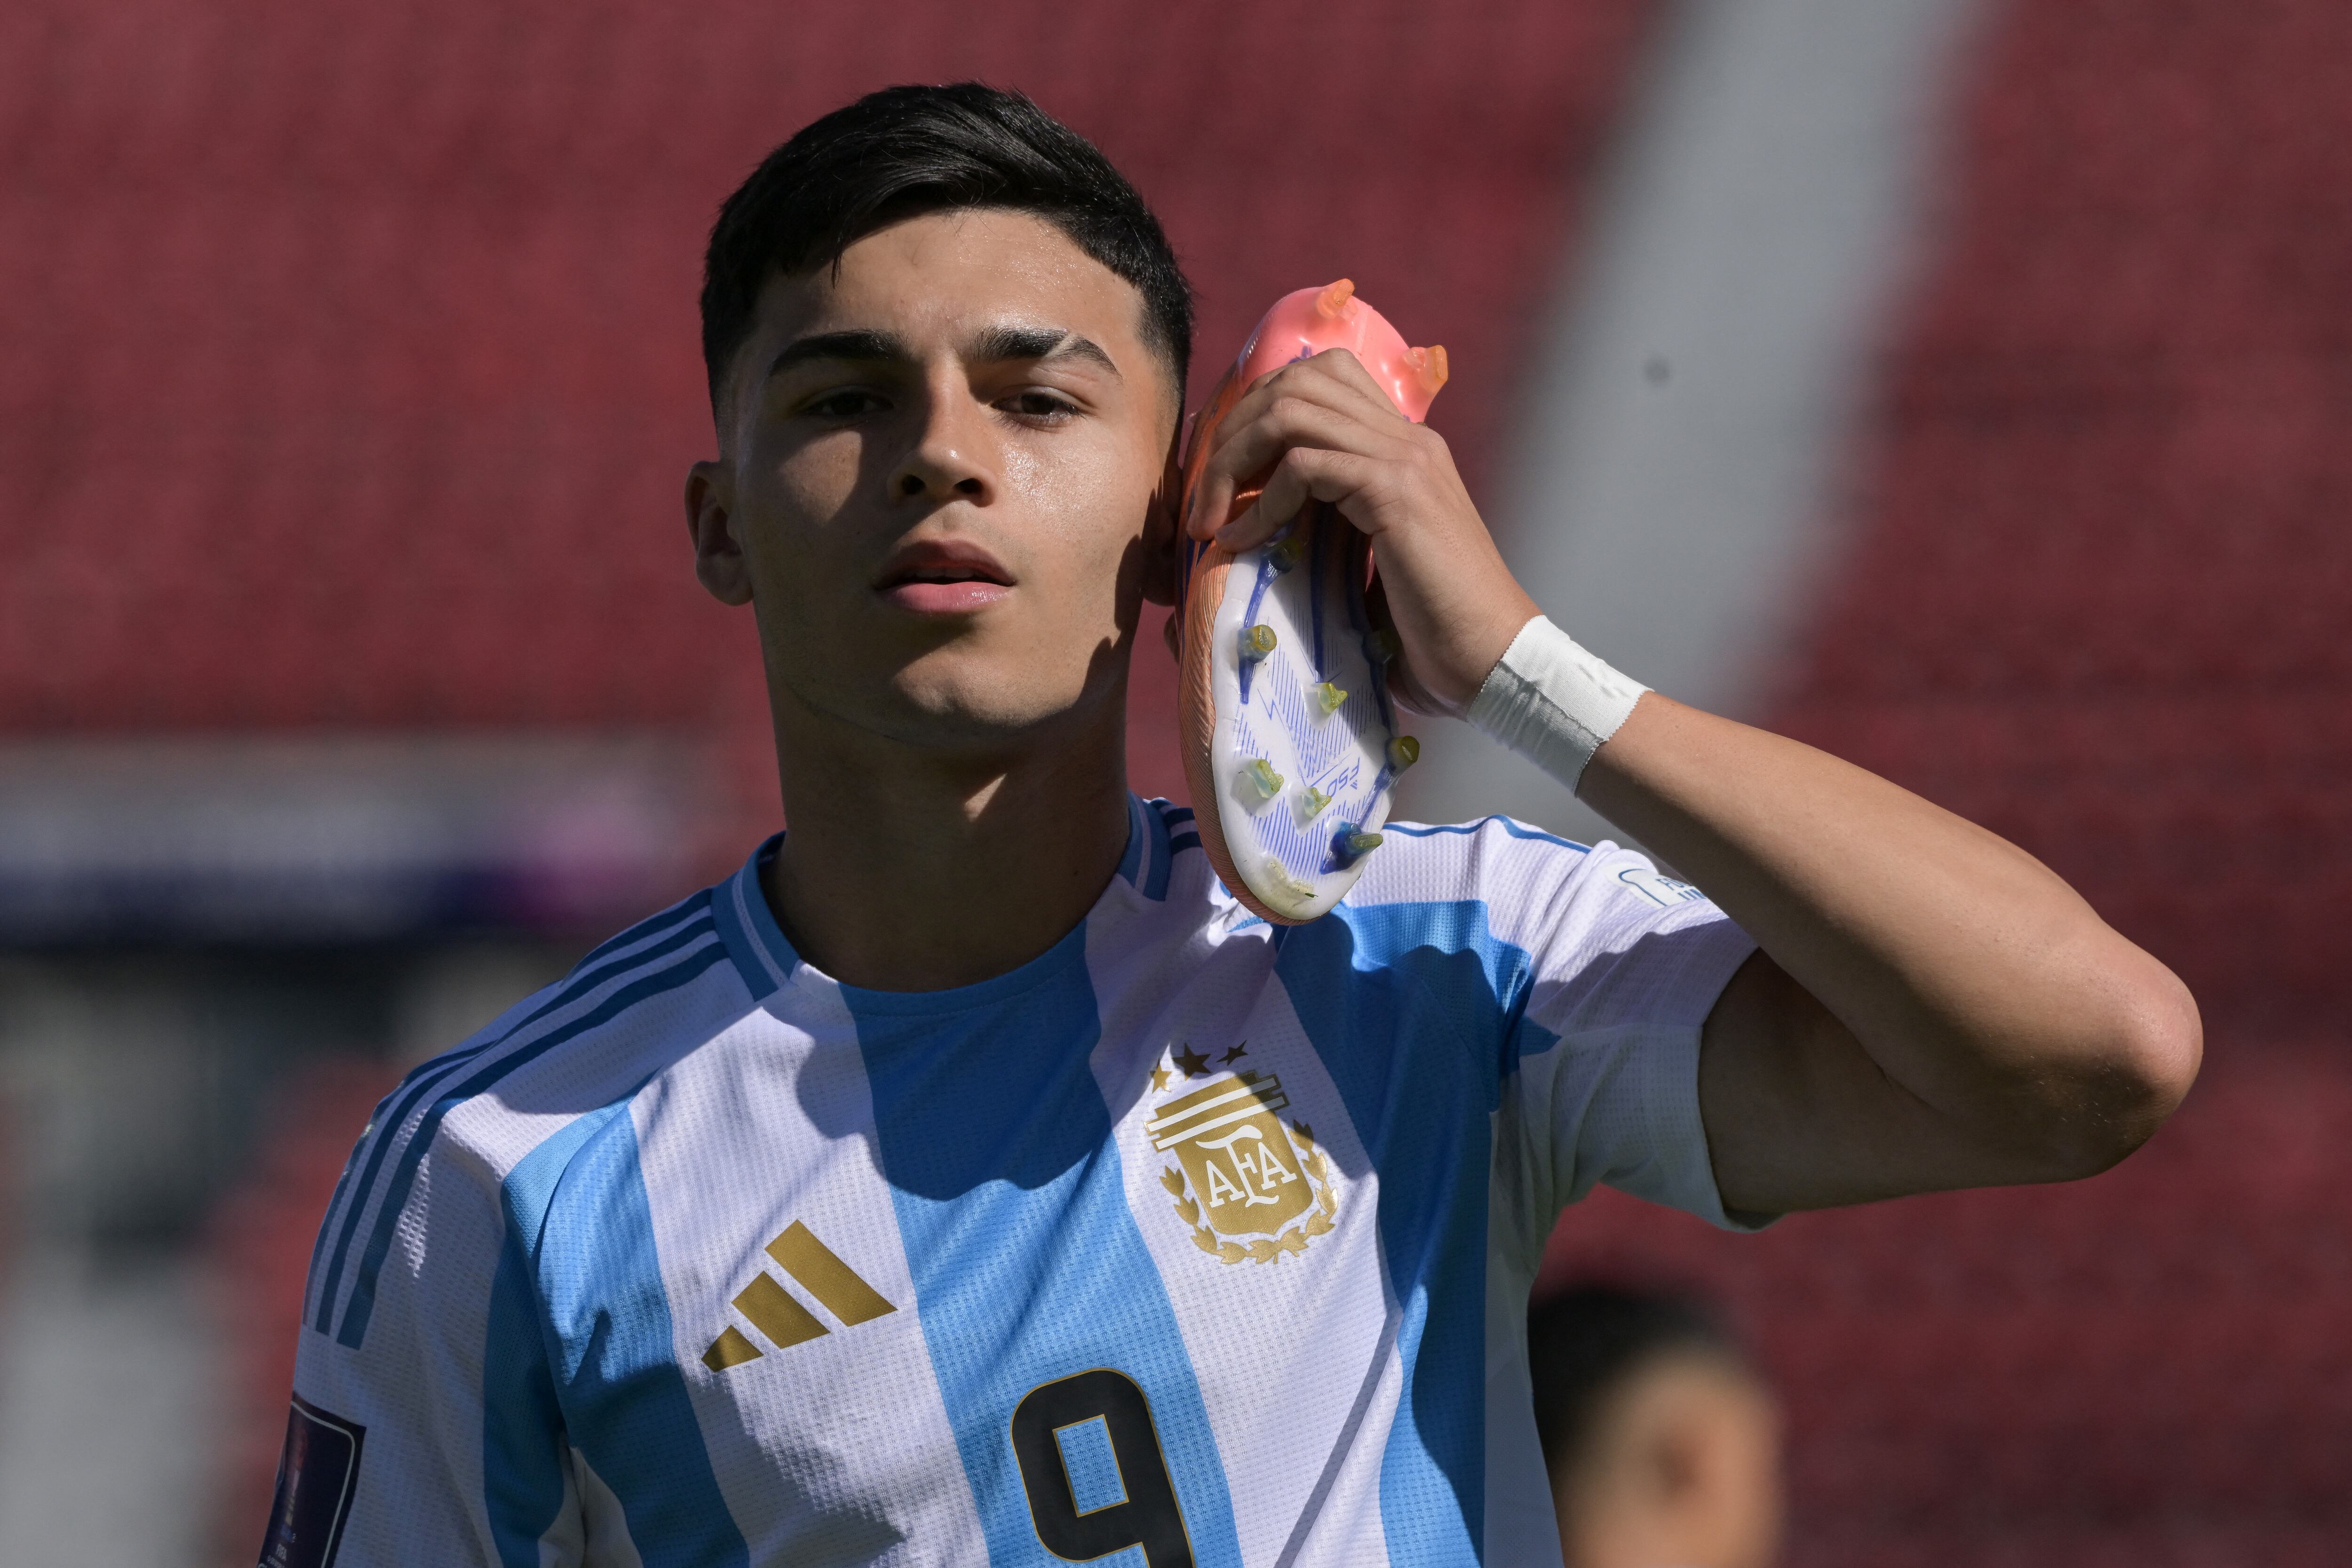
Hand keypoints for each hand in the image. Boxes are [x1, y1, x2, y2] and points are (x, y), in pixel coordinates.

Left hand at [1182, 347, 1538, 715]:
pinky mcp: (1396, 492)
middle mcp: (1406, 439)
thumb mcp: (1362, 574)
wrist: (1495, 664)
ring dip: (1233, 461)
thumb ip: (1316, 542)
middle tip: (1203, 502)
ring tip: (1211, 521)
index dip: (1253, 415)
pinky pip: (1305, 464)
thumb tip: (1236, 547)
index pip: (1317, 381)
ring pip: (1290, 410)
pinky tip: (1242, 544)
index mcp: (1402, 449)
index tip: (1220, 479)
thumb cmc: (1431, 638)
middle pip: (1295, 379)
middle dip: (1231, 433)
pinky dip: (1261, 501)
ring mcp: (1405, 460)